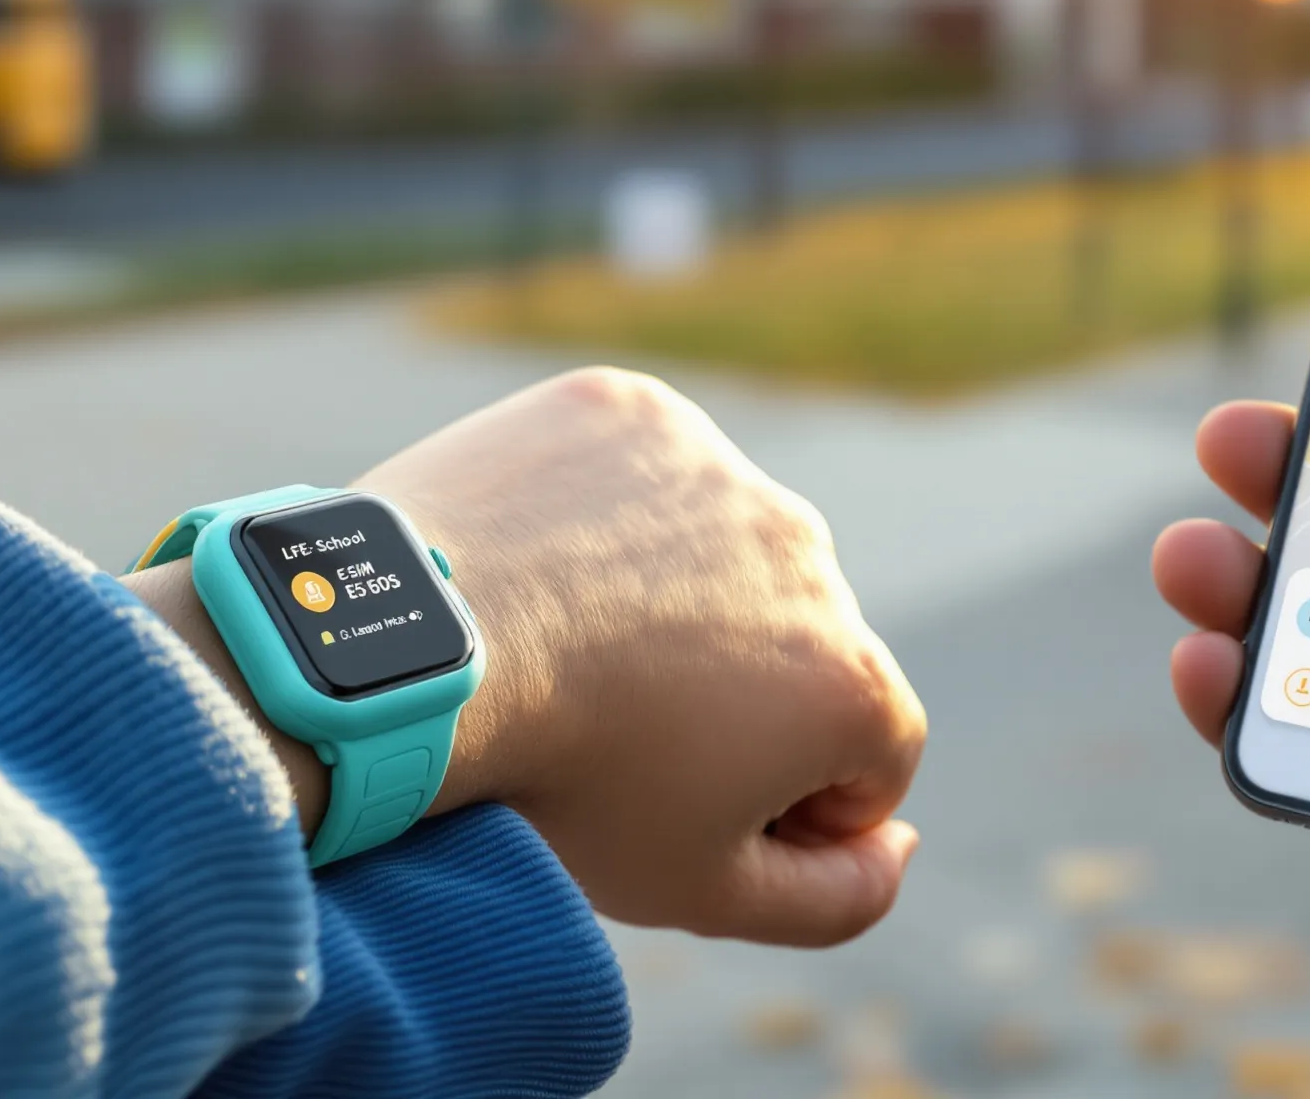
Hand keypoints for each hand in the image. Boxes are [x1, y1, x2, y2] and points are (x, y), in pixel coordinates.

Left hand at [137, 367, 925, 947]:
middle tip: (607, 730)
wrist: (408, 657)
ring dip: (673, 597)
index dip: (785, 805)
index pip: (867, 761)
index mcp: (850, 680)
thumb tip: (901, 842)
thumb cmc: (553, 789)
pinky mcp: (635, 410)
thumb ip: (840, 898)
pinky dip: (600, 517)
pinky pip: (640, 474)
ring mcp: (722, 469)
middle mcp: (814, 556)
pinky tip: (534, 568)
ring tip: (561, 647)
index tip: (679, 806)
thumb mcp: (701, 893)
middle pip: (797, 645)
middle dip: (731, 692)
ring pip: (718, 551)